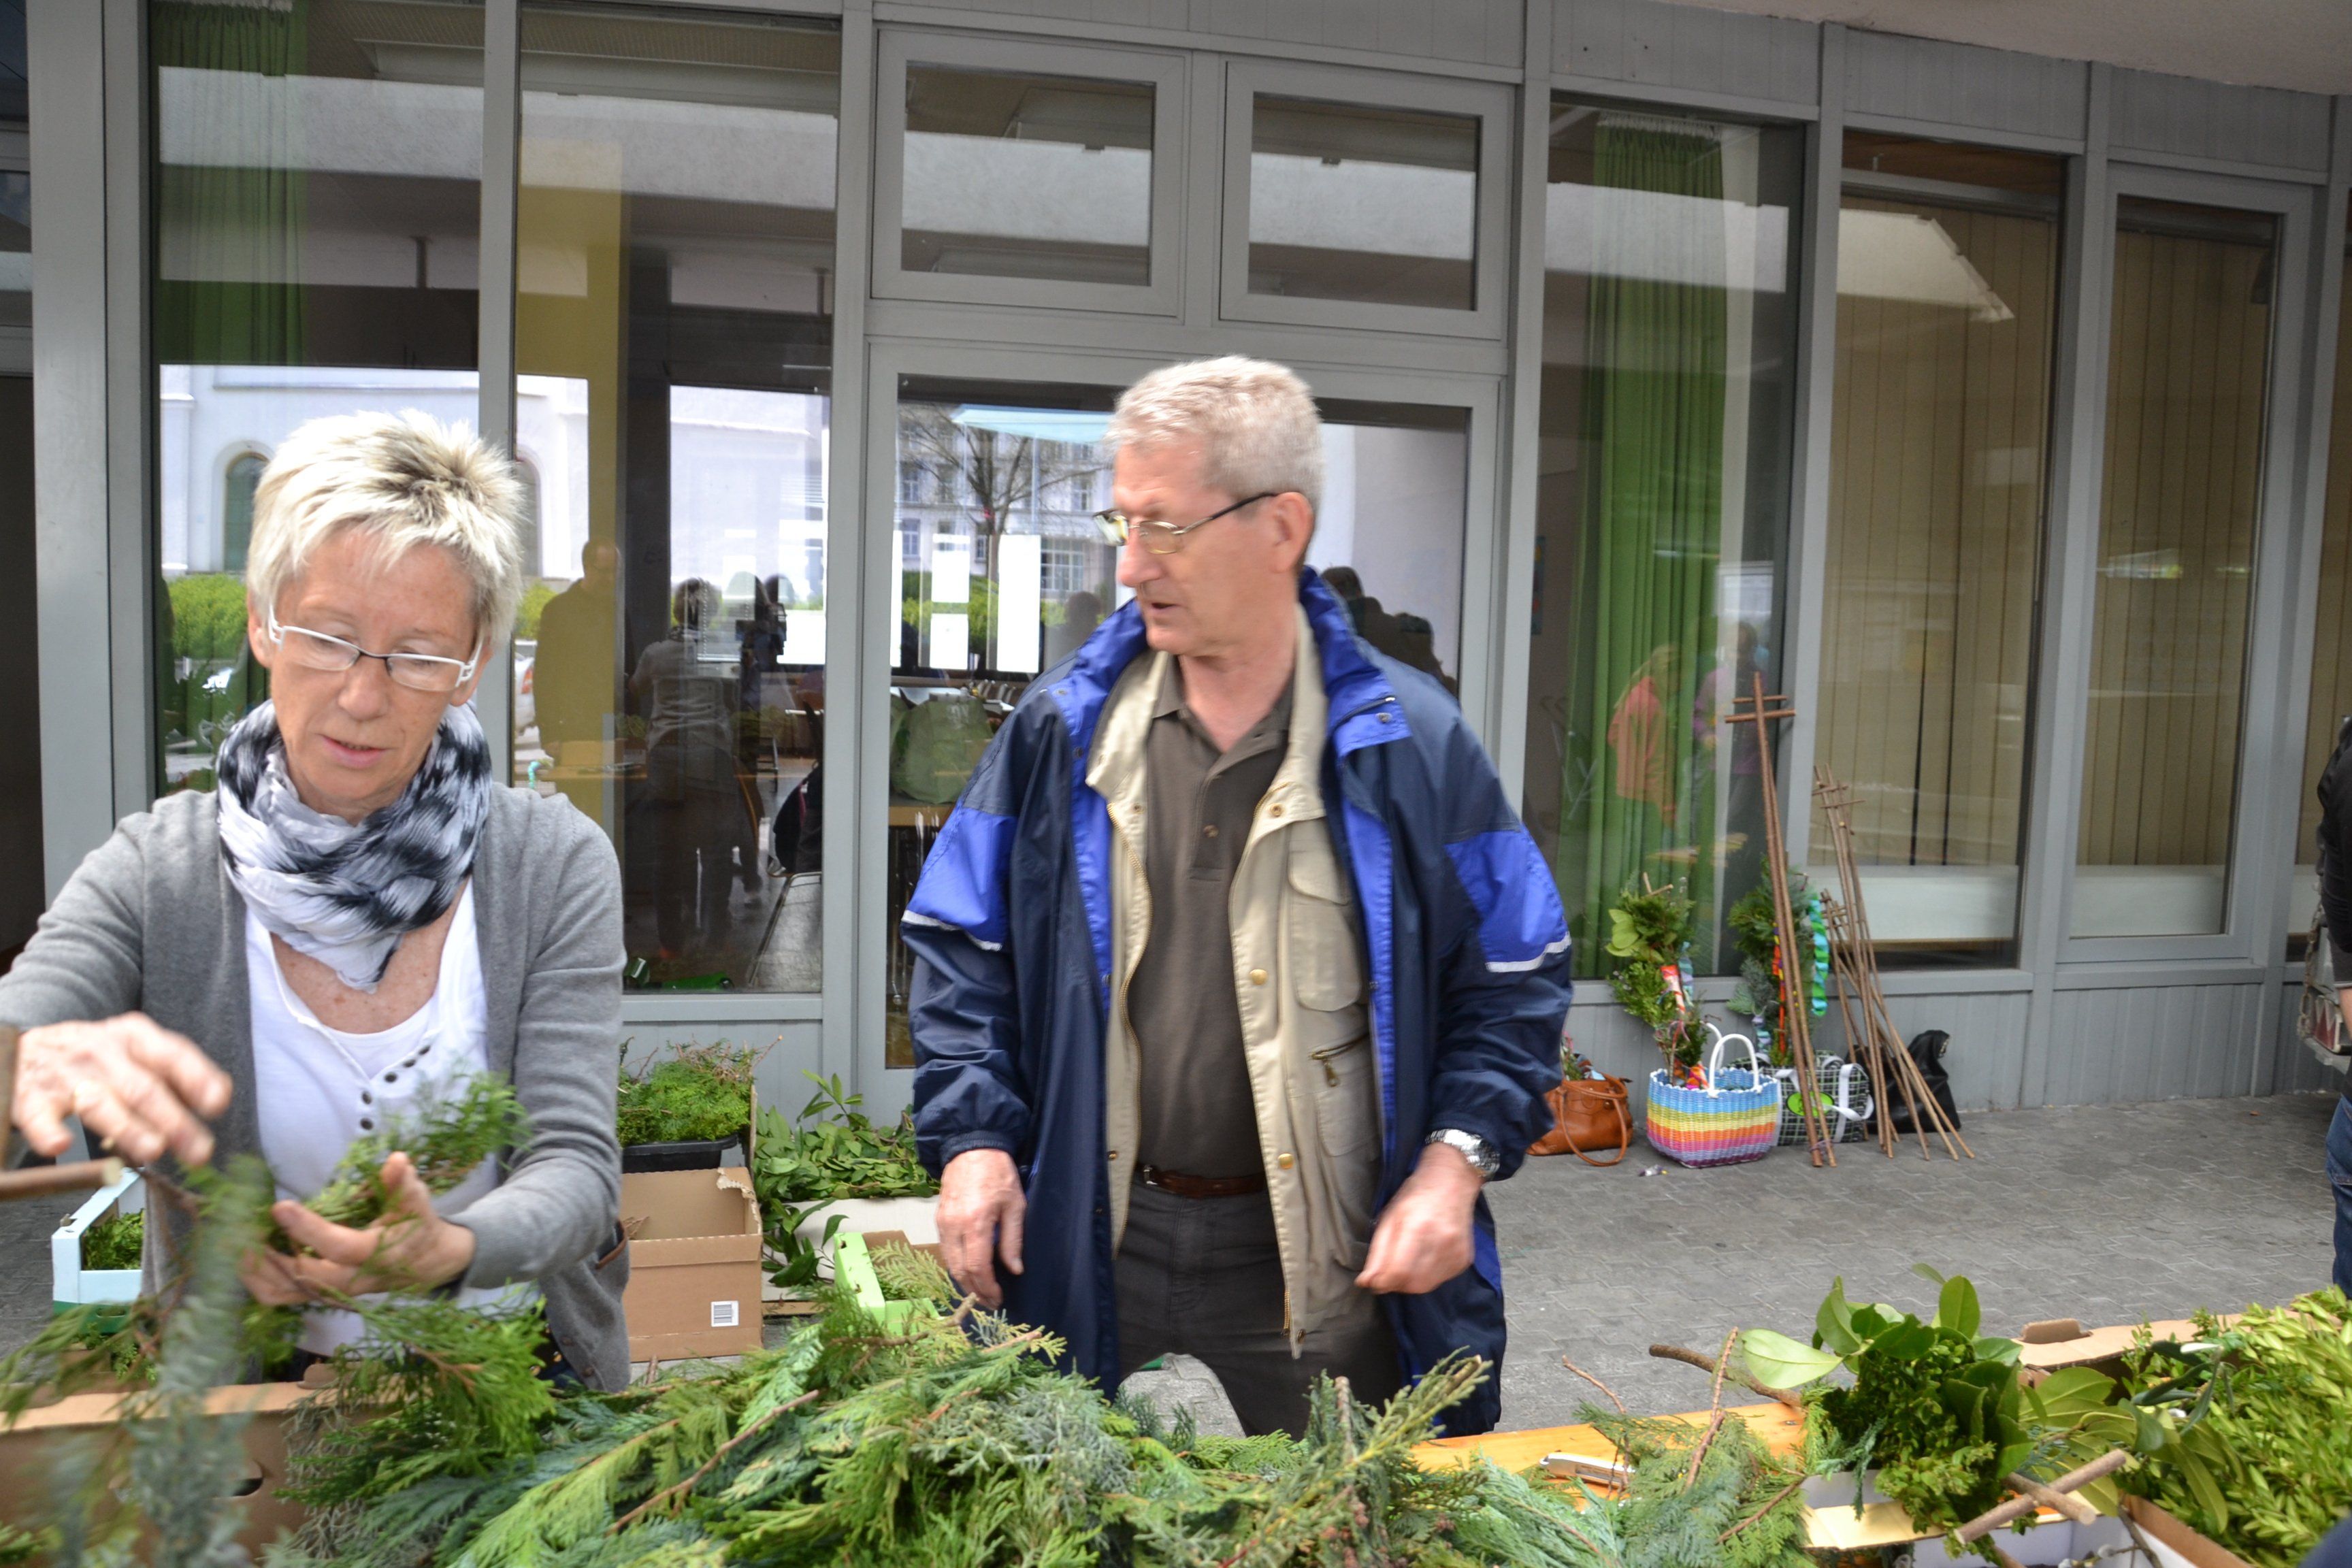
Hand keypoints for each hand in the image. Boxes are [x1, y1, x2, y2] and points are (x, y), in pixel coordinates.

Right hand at [13, 1015, 232, 1165]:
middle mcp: (102, 1052)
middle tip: (198, 1150)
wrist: (26, 1048)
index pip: (172, 1055)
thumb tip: (218, 1098)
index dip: (197, 1079)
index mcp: (134, 1037)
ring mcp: (66, 1075)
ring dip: (128, 1128)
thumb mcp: (135, 1050)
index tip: (217, 1104)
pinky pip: (40, 1117)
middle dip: (174, 1120)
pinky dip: (49, 1132)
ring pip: (100, 1103)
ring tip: (153, 1150)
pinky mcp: (31, 1099)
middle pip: (142, 1087)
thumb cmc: (95, 1057)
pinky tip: (62, 1145)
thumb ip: (174, 1072)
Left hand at [240, 1152, 478, 1305]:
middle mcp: (352, 1280)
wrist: (423, 1265)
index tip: (279, 1206)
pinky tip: (245, 1258)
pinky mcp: (319, 1296)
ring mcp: (333, 1292)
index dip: (308, 1229)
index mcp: (376, 1254)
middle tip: (244, 1230)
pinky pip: (282, 1297)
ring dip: (258, 1271)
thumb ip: (402, 1184)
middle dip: (272, 1256)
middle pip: (305, 1277)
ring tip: (237, 1244)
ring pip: (287, 1292)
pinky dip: (258, 1281)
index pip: (339, 1247)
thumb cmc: (414, 1227)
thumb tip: (396, 1160)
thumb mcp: (415, 1203)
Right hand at [936, 1147, 1023, 1307]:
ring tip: (981, 1290)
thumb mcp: (1015, 1205)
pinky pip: (945, 1250)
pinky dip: (957, 1265)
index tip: (998, 1299)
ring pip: (949, 1263)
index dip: (987, 1288)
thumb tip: (1014, 1270)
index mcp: (976, 1223)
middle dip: (975, 1291)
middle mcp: (954, 1226)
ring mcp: (942, 1223)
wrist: (972, 1147)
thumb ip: (1013, 1240)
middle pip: (959, 1270)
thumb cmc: (999, 1174)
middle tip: (990, 1301)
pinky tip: (970, 1270)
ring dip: (964, 1281)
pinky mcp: (938, 1219)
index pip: (977, 1267)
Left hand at [1355, 1140, 1482, 1294]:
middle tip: (1390, 1270)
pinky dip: (1428, 1276)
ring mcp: (1456, 1252)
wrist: (1452, 1182)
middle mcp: (1441, 1242)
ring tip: (1408, 1261)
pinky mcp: (1464, 1259)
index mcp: (1417, 1227)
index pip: (1397, 1272)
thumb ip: (1377, 1252)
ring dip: (1411, 1281)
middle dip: (1395, 1283)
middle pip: (1412, 1284)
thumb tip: (1366, 1283)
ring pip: (1426, 1286)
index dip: (1381, 1282)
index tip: (1372, 1282)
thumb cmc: (1415, 1196)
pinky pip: (1441, 1280)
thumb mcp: (1389, 1217)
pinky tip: (1426, 1257)